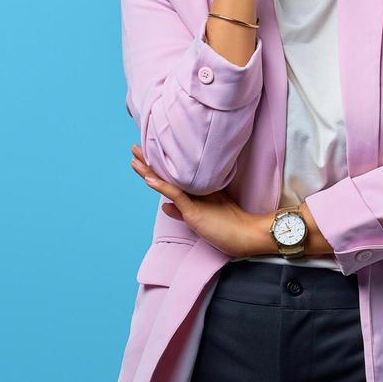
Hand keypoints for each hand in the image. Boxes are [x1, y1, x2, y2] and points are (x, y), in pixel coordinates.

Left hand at [129, 144, 269, 257]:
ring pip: (168, 180)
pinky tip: (148, 178)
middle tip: (135, 147)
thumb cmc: (228, 229)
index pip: (172, 179)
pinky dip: (160, 186)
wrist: (247, 234)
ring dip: (149, 169)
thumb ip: (181, 212)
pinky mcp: (194, 209)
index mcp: (195, 193)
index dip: (157, 169)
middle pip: (167, 174)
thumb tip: (163, 206)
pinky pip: (175, 194)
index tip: (144, 158)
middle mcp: (194, 191)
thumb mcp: (199, 220)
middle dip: (150, 162)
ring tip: (135, 155)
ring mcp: (195, 198)